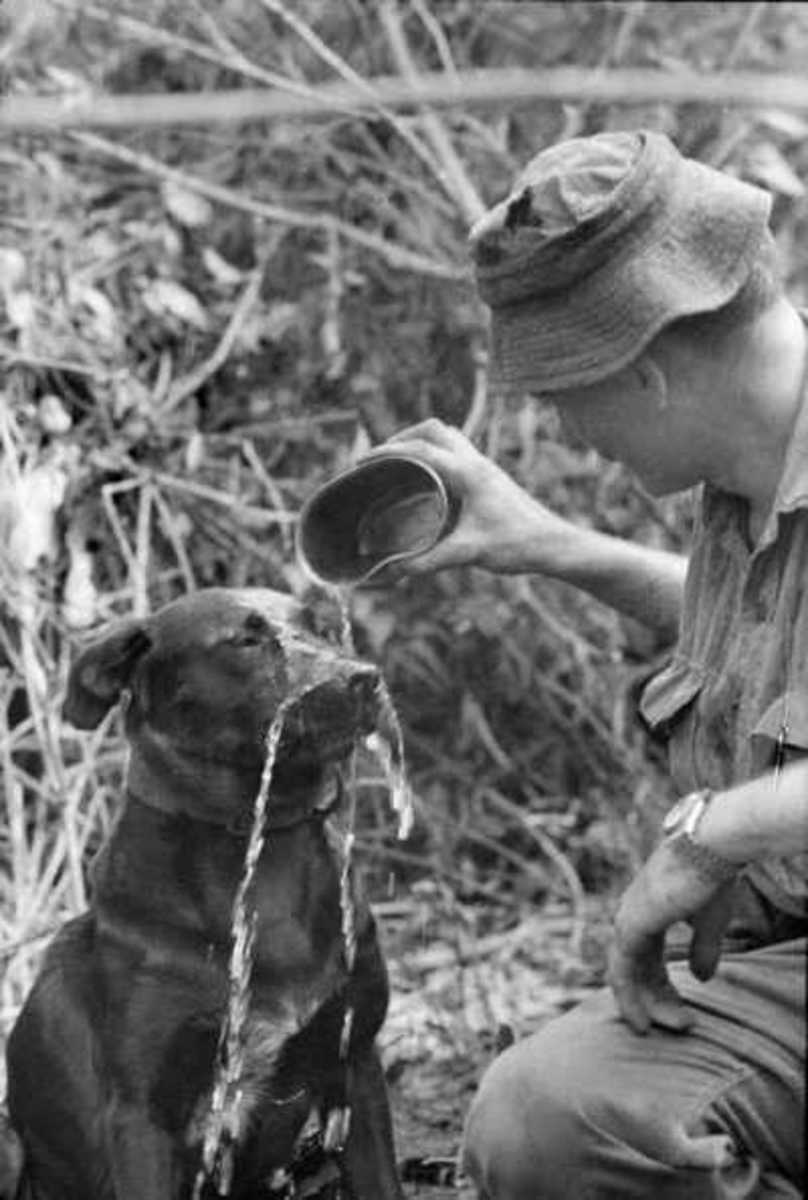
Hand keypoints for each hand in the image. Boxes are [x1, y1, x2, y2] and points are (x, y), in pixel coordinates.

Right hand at [364, 419, 564, 574]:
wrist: (553, 544)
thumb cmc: (517, 545)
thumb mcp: (468, 553)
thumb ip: (429, 561)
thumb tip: (393, 571)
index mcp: (468, 472)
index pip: (420, 450)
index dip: (387, 452)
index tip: (362, 461)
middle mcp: (476, 462)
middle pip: (434, 429)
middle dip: (403, 437)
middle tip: (381, 457)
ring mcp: (485, 467)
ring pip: (448, 436)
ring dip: (422, 442)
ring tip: (400, 463)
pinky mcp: (490, 477)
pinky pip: (458, 452)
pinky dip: (436, 455)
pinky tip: (428, 482)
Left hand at [607, 839, 736, 1034]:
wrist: (709, 850)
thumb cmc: (711, 878)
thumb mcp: (710, 923)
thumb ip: (703, 951)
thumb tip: (700, 978)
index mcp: (647, 912)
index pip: (647, 959)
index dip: (663, 988)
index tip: (683, 1012)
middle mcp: (631, 916)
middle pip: (635, 970)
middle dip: (656, 1001)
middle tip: (681, 1026)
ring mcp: (627, 920)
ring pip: (626, 975)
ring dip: (646, 1005)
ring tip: (664, 1030)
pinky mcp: (630, 926)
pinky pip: (622, 972)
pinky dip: (629, 999)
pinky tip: (642, 1021)